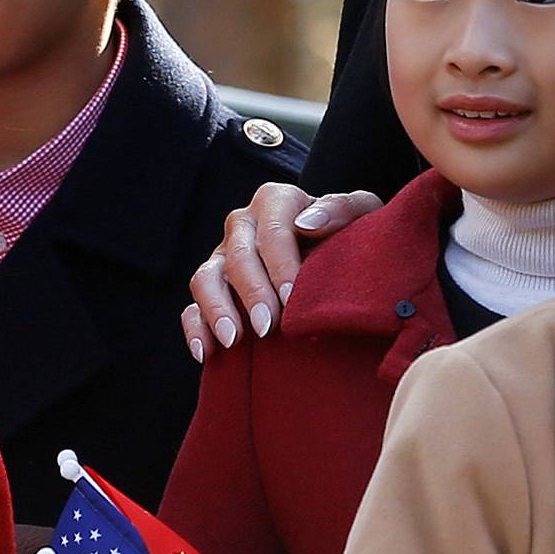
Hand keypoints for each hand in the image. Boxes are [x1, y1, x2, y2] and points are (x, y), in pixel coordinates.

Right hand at [183, 183, 382, 358]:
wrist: (339, 257)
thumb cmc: (351, 234)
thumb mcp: (362, 214)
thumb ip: (343, 209)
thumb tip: (308, 223)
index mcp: (277, 201)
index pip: (272, 230)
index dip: (281, 265)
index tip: (292, 299)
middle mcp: (244, 224)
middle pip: (238, 255)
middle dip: (252, 292)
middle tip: (269, 326)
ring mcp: (223, 256)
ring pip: (205, 277)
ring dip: (217, 309)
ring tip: (234, 340)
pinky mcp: (213, 288)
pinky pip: (191, 307)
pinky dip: (195, 328)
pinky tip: (206, 352)